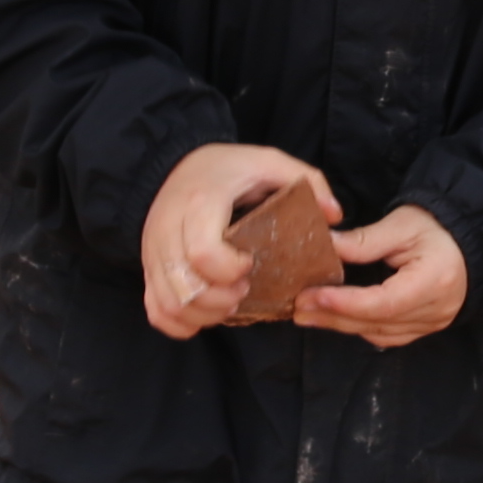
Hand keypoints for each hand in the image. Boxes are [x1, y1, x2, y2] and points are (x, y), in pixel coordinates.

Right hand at [143, 143, 331, 339]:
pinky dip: (180, 322)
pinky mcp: (147, 268)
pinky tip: (206, 312)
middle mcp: (167, 229)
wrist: (175, 164)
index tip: (249, 265)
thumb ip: (307, 181)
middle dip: (222, 300)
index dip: (231, 270)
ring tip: (228, 300)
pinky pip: (156, 310)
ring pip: (171, 304)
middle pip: (187, 288)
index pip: (203, 253)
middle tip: (243, 288)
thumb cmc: (228, 168)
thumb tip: (334, 216)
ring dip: (205, 314)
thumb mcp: (269, 161)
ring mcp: (152, 252)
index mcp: (199, 203)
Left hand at [302, 201, 468, 346]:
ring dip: (342, 325)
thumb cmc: (438, 228)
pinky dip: (360, 327)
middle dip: (333, 317)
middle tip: (298, 307)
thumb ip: (362, 241)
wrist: (470, 242)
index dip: (345, 303)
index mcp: (433, 281)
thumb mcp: (401, 225)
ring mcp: (432, 324)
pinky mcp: (425, 328)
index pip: (383, 302)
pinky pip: (388, 336)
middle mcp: (436, 310)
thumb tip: (324, 245)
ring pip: (379, 334)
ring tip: (308, 313)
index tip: (313, 296)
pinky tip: (337, 318)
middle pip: (377, 322)